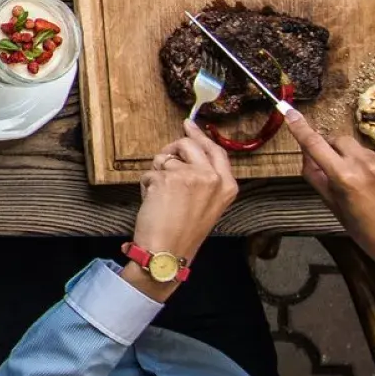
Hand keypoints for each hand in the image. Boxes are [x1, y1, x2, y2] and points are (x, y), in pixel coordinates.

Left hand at [127, 120, 237, 295]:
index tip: (188, 124)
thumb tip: (186, 153)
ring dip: (157, 172)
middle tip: (164, 162)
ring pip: (165, 157)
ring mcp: (191, 175)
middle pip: (188, 145)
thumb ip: (205, 179)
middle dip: (171, 150)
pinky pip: (150, 171)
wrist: (168, 250)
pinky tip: (153, 202)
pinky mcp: (168, 177)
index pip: (216, 150)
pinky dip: (146, 184)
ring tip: (161, 196)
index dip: (200, 136)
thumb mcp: (208, 204)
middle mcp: (212, 177)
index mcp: (227, 185)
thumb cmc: (183, 231)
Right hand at [286, 108, 374, 283]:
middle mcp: (365, 165)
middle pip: (339, 140)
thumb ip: (316, 177)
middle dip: (332, 148)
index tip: (289, 112)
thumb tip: (306, 155)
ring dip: (354, 159)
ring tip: (361, 185)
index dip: (300, 127)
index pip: (315, 144)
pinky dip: (373, 168)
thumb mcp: (333, 206)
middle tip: (332, 167)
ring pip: (360, 150)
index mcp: (344, 176)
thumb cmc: (365, 231)